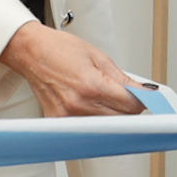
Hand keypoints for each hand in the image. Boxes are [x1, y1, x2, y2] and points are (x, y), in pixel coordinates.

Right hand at [0, 22, 143, 119]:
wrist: (30, 52)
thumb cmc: (59, 49)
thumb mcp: (98, 57)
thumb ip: (122, 79)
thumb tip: (141, 91)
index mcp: (90, 86)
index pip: (129, 106)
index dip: (141, 101)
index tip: (146, 98)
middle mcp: (78, 105)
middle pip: (119, 119)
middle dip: (130, 110)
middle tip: (131, 98)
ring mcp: (67, 116)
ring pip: (104, 126)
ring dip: (113, 115)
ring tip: (109, 99)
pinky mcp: (59, 121)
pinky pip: (86, 126)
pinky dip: (96, 118)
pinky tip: (94, 105)